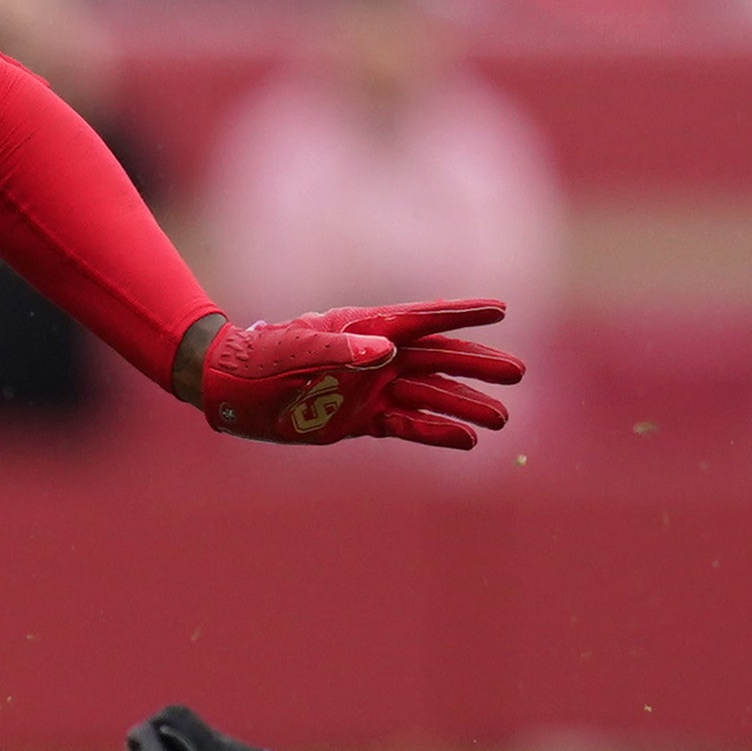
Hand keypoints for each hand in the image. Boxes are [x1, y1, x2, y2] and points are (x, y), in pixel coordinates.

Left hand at [193, 302, 524, 450]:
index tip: (502, 309)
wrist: (233, 389)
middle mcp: (377, 357)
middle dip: (477, 366)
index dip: (463, 314)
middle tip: (517, 373)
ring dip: (464, 405)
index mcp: (368, 329)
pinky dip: (435, 432)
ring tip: (502, 418)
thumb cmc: (263, 358)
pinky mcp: (362, 419)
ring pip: (430, 395)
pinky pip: (408, 425)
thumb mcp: (300, 349)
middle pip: (439, 359)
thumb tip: (383, 352)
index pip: (425, 319)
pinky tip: (467, 441)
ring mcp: (372, 389)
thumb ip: (341, 348)